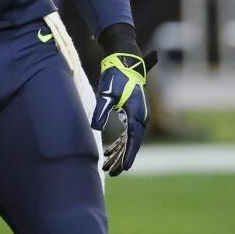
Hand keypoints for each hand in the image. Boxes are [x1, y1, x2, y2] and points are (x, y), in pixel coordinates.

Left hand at [91, 50, 157, 175]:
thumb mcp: (107, 92)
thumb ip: (102, 110)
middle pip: (132, 143)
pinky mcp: (130, 111)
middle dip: (123, 158)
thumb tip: (95, 128)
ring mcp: (136, 114)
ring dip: (119, 152)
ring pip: (129, 139)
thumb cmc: (116, 75)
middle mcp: (139, 116)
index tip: (125, 169)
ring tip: (108, 167)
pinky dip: (118, 143)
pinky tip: (108, 151)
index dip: (129, 155)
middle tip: (113, 173)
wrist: (124, 60)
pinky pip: (126, 132)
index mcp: (136, 112)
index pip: (133, 139)